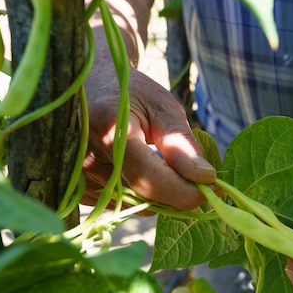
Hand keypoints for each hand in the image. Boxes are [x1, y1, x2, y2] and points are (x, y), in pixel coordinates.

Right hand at [82, 62, 215, 212]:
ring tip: (162, 161)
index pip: (150, 179)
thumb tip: (205, 178)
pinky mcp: (80, 190)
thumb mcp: (163, 107)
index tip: (212, 184)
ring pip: (138, 204)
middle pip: (146, 196)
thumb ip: (182, 144)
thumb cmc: (131, 93)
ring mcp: (80, 177)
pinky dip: (142, 193)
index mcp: (109, 131)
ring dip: (161, 191)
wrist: (90, 88)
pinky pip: (124, 204)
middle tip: (197, 173)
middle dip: (179, 190)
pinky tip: (141, 168)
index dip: (185, 190)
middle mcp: (87, 158)